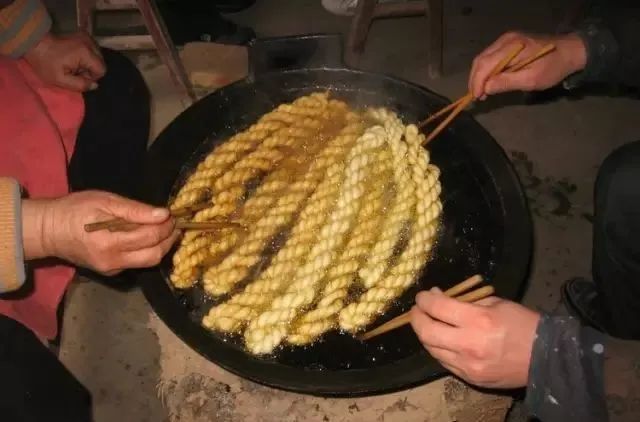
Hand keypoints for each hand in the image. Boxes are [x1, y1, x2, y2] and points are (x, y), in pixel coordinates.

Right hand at [22, 191, 178, 274]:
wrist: (48, 231)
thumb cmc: (74, 210)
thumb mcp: (105, 202)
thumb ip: (135, 210)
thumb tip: (163, 214)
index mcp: (110, 242)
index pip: (150, 237)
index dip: (166, 226)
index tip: (173, 214)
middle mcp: (113, 261)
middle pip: (154, 256)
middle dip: (169, 240)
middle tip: (174, 224)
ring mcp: (112, 270)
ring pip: (148, 262)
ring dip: (162, 247)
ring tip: (165, 230)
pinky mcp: (111, 272)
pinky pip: (137, 263)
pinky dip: (148, 251)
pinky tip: (148, 238)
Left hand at [24, 32, 105, 91]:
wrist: (35, 43)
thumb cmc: (45, 63)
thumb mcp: (60, 80)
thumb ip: (80, 85)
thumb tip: (95, 85)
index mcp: (85, 53)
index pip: (101, 70)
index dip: (91, 77)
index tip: (77, 76)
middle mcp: (90, 43)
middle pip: (100, 62)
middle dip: (90, 69)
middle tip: (74, 70)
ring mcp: (87, 37)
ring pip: (97, 56)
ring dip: (88, 63)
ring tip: (74, 64)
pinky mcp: (83, 35)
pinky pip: (93, 50)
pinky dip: (87, 56)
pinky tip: (75, 57)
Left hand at [410, 288, 540, 387]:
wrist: (545, 359)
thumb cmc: (522, 324)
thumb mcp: (496, 302)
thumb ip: (466, 301)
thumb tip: (439, 297)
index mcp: (478, 320)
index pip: (438, 308)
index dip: (424, 300)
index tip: (422, 296)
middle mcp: (468, 344)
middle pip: (427, 332)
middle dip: (416, 318)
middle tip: (417, 309)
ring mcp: (467, 365)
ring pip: (431, 349)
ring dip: (425, 334)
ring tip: (427, 323)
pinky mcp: (470, 378)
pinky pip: (444, 362)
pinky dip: (438, 349)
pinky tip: (441, 340)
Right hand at [468, 31, 586, 98]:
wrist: (570, 51)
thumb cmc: (553, 67)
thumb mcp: (531, 79)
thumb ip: (506, 82)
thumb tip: (486, 88)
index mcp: (511, 47)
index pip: (484, 64)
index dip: (477, 82)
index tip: (477, 97)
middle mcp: (505, 40)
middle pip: (480, 60)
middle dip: (475, 80)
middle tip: (477, 97)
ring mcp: (506, 39)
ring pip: (483, 58)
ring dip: (479, 76)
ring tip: (482, 92)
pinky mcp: (508, 43)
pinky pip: (490, 57)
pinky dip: (486, 70)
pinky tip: (489, 82)